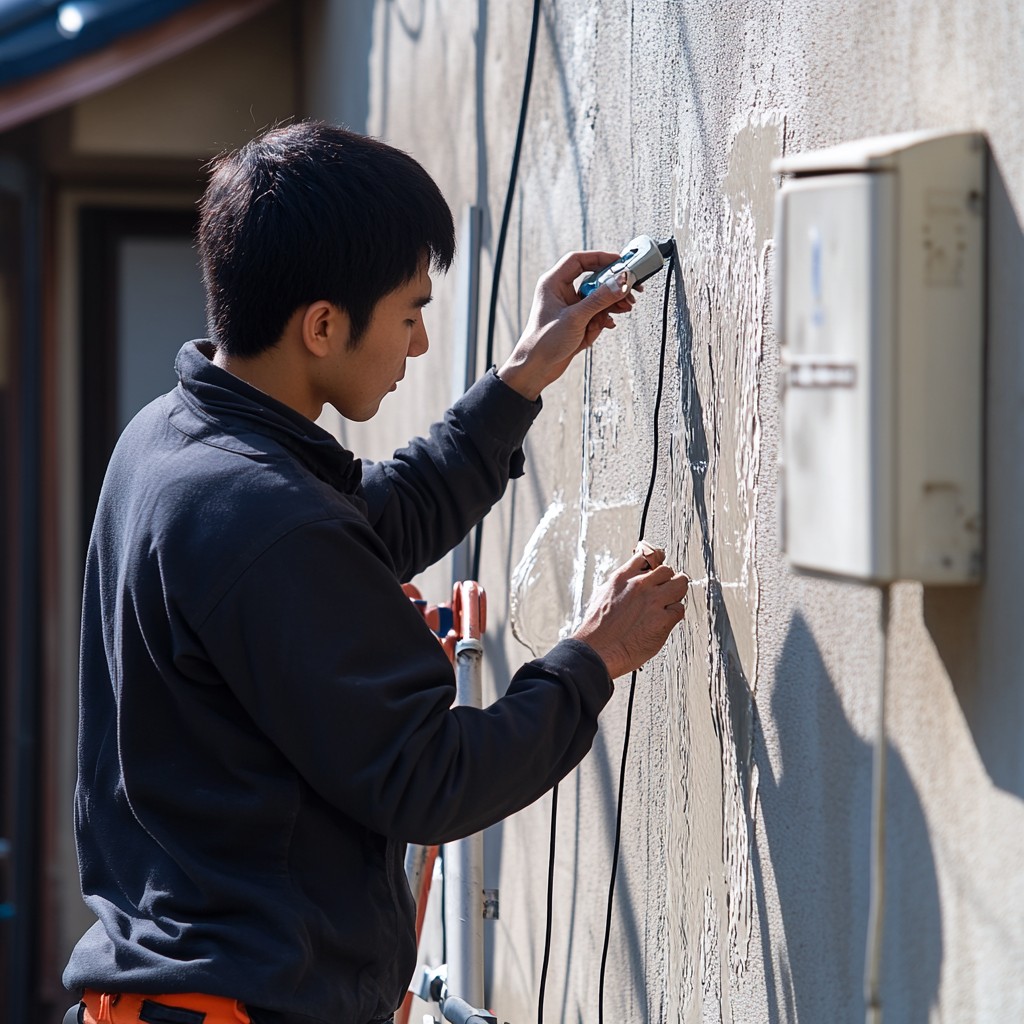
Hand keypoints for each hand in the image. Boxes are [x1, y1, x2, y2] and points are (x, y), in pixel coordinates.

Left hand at [497, 250, 639, 400]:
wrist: (536, 369)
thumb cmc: (543, 342)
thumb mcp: (575, 318)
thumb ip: (600, 299)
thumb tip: (620, 281)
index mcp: (553, 283)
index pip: (579, 261)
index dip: (600, 258)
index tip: (620, 262)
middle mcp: (561, 292)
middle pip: (592, 279)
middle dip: (612, 286)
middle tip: (629, 289)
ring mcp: (570, 308)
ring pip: (597, 298)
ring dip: (611, 304)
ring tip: (623, 309)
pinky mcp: (576, 322)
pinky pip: (596, 313)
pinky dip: (604, 318)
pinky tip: (609, 324)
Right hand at [571, 543, 688, 679]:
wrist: (596, 650)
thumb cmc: (596, 628)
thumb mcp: (602, 595)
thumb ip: (621, 585)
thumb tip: (631, 582)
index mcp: (623, 577)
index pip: (647, 556)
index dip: (656, 562)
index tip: (658, 567)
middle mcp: (640, 585)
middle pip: (668, 570)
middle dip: (668, 580)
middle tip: (666, 590)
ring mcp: (653, 601)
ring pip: (680, 585)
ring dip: (676, 594)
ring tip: (669, 604)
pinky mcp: (663, 620)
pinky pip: (680, 609)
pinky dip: (674, 615)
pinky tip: (664, 621)